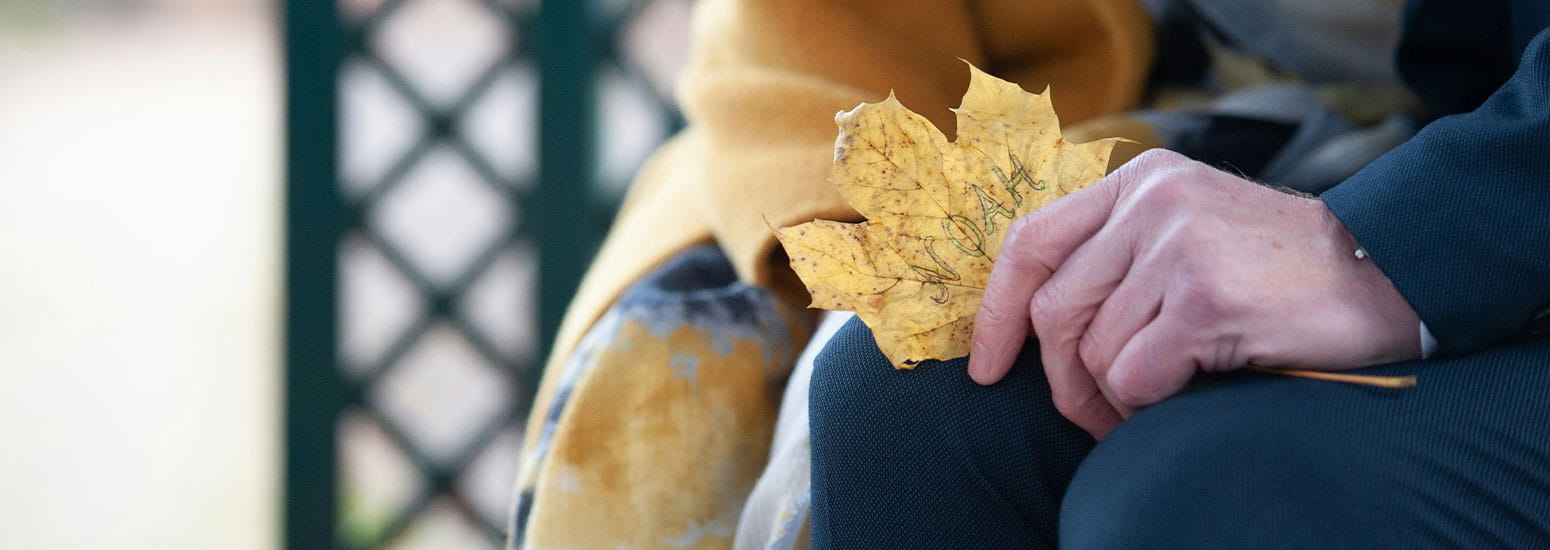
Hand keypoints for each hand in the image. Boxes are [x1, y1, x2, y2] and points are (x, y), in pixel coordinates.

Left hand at [967, 149, 1420, 437]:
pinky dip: (1145, 405)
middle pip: (1054, 310)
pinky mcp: (1202, 297)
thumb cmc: (1278, 271)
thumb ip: (1118, 253)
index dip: (996, 311)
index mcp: (1137, 182)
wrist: (1384, 273)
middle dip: (1059, 379)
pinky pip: (1133, 375)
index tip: (987, 366)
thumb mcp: (1188, 231)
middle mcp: (1150, 203)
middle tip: (1089, 414)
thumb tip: (1036, 327)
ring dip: (1111, 399)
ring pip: (1092, 351)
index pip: (1030, 242)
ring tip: (1150, 405)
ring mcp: (1176, 246)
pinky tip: (1182, 398)